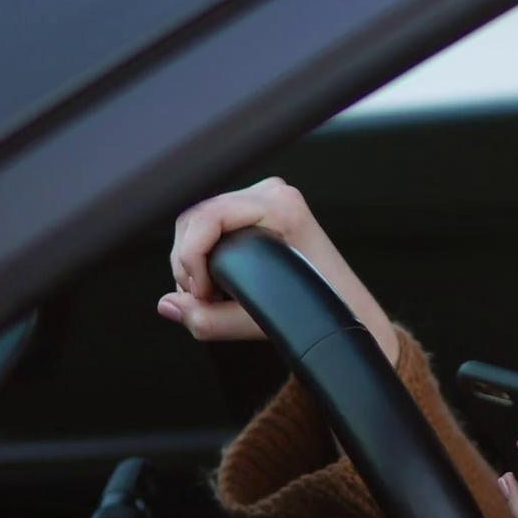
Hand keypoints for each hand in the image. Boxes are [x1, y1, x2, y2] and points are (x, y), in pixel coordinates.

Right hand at [157, 177, 399, 361]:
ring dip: (193, 260)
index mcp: (281, 207)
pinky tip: (216, 280)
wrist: (347, 308)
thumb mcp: (257, 322)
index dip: (190, 258)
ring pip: (199, 221)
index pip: (206, 217)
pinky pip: (212, 225)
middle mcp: (273, 194)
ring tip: (209, 293)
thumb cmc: (319, 309)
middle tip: (200, 298)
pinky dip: (204, 254)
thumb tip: (170, 305)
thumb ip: (207, 319)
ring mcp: (266, 198)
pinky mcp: (258, 210)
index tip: (200, 293)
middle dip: (187, 263)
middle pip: (196, 218)